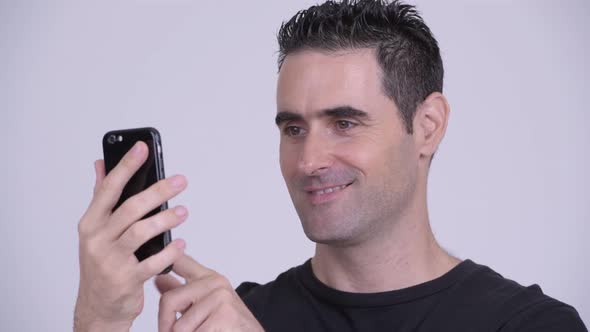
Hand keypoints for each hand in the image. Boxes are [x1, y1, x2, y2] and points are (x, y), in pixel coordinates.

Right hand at [74, 141, 187, 331]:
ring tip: (183, 211)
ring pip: (140, 233)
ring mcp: (110, 261)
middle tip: (179, 181)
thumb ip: (101, 197)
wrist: (99, 306)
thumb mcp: (96, 230)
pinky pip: (151, 263)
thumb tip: (101, 163)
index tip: (143, 148)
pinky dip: (168, 252)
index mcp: (90, 222)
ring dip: (165, 220)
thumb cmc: (102, 263)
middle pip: (129, 208)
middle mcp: (97, 239)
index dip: (126, 166)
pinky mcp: (125, 280)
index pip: (109, 188)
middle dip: (157, 192)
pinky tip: (180, 243)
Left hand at [155, 254, 263, 331]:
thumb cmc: (228, 327)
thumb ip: (181, 294)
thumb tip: (159, 279)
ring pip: (178, 326)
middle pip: (168, 300)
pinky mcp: (225, 314)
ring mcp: (221, 297)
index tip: (154, 259)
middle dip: (167, 325)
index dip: (165, 259)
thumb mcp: (203, 307)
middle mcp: (215, 283)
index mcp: (209, 278)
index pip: (180, 261)